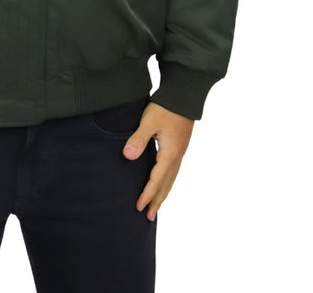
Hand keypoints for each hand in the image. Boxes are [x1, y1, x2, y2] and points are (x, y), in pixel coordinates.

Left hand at [124, 102, 194, 220]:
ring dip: (163, 193)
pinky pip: (173, 171)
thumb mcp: (149, 121)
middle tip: (148, 216)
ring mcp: (180, 152)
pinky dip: (167, 182)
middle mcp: (177, 157)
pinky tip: (164, 181)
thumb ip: (138, 139)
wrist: (184, 96)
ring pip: (171, 179)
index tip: (138, 207)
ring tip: (156, 205)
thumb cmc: (166, 107)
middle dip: (157, 201)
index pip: (156, 180)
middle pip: (166, 185)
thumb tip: (128, 156)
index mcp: (169, 154)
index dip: (147, 194)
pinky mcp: (179, 146)